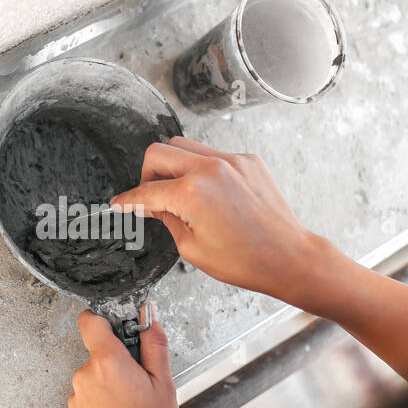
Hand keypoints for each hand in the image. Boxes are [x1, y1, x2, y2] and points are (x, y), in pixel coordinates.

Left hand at [66, 305, 181, 407]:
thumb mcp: (165, 386)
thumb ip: (154, 346)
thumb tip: (149, 317)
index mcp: (107, 363)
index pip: (90, 321)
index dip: (104, 320)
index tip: (119, 328)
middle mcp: (84, 378)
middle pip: (98, 355)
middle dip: (118, 364)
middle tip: (141, 385)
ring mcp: (75, 401)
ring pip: (94, 381)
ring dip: (110, 388)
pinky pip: (88, 403)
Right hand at [110, 136, 348, 313]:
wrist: (288, 257)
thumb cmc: (245, 261)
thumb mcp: (192, 247)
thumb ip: (165, 217)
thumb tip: (149, 204)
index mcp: (192, 193)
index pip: (146, 191)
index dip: (128, 200)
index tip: (119, 202)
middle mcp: (210, 168)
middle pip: (159, 152)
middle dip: (147, 174)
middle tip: (151, 196)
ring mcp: (232, 161)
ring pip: (185, 146)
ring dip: (174, 166)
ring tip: (180, 193)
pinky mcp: (248, 161)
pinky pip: (213, 154)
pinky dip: (202, 170)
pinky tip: (210, 195)